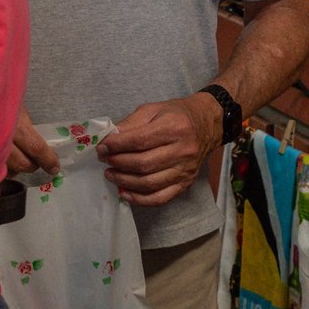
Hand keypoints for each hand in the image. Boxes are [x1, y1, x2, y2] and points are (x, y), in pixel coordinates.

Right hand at [6, 110, 57, 176]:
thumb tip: (36, 136)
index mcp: (16, 127)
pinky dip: (0, 167)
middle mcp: (3, 142)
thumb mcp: (15, 104)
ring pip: (8, 170)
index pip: (37, 149)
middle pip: (23, 164)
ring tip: (15, 158)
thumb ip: (25, 122)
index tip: (55, 167)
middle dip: (32, 165)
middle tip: (35, 161)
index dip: (48, 160)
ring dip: (15, 168)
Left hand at [96, 92, 223, 208]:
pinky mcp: (185, 184)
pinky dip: (139, 199)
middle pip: (143, 164)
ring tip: (110, 174)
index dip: (116, 146)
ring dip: (124, 181)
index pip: (139, 141)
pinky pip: (160, 198)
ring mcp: (185, 170)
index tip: (101, 147)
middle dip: (118, 163)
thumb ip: (130, 124)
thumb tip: (108, 139)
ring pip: (149, 183)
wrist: (207, 125)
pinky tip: (124, 193)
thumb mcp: (153, 109)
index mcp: (174, 127)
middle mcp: (182, 150)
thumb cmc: (176, 115)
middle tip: (104, 160)